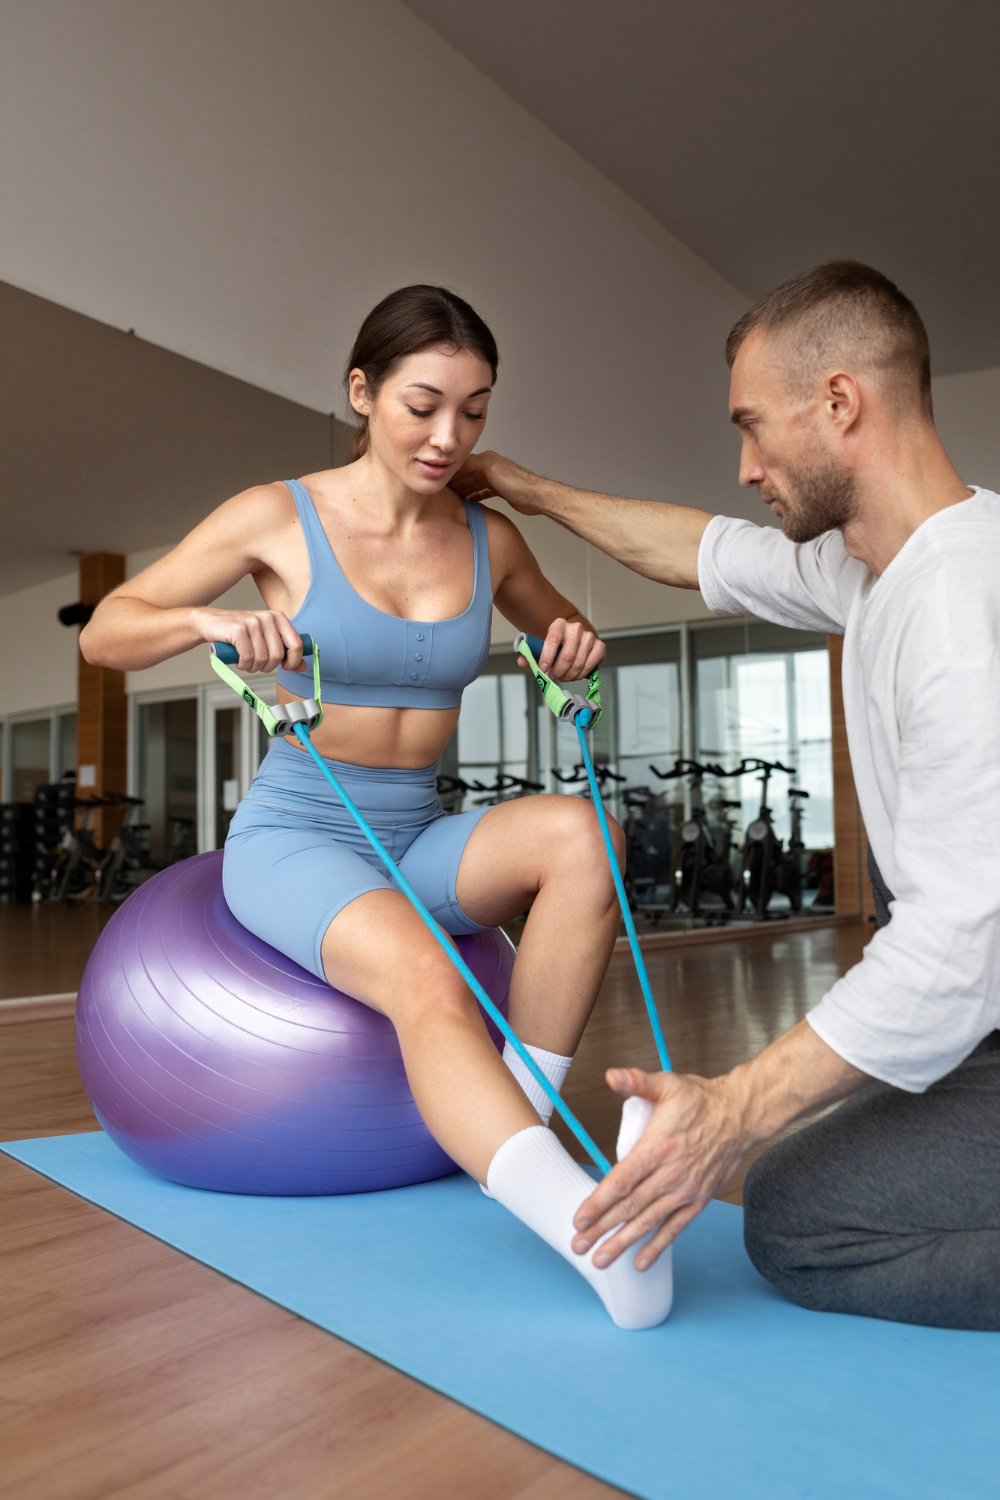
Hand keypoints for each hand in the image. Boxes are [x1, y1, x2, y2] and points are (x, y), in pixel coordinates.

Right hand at [189, 607, 304, 674]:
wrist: (210, 623)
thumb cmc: (240, 633)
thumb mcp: (265, 639)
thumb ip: (285, 651)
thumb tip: (303, 667)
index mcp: (278, 618)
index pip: (296, 644)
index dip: (293, 661)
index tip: (285, 667)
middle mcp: (267, 617)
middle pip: (278, 655)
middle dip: (268, 667)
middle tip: (258, 665)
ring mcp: (252, 622)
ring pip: (262, 658)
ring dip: (253, 667)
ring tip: (246, 662)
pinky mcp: (238, 629)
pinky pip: (248, 657)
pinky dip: (243, 665)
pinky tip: (239, 661)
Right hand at [451, 450, 540, 514]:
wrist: (534, 496)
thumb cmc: (516, 483)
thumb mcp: (490, 469)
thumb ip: (473, 464)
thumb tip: (457, 463)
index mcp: (485, 459)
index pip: (461, 465)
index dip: (450, 473)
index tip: (439, 481)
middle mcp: (488, 467)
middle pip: (466, 475)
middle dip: (454, 483)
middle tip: (442, 492)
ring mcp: (493, 478)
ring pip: (472, 484)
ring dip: (462, 491)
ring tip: (451, 499)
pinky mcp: (498, 490)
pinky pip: (481, 492)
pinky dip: (473, 496)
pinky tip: (467, 502)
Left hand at [518, 617, 604, 680]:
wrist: (573, 640)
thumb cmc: (557, 645)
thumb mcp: (542, 648)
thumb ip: (531, 655)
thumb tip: (522, 661)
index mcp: (559, 625)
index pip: (552, 640)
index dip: (547, 657)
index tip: (543, 669)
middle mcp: (576, 628)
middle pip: (568, 655)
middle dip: (559, 671)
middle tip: (553, 676)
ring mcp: (589, 636)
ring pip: (579, 663)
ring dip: (569, 675)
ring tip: (563, 677)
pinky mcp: (600, 646)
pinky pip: (591, 665)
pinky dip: (582, 674)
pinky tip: (575, 675)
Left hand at [571, 1065, 750, 1270]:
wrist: (740, 1115)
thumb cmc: (700, 1099)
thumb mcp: (667, 1083)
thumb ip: (636, 1081)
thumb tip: (610, 1075)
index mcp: (658, 1147)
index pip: (622, 1180)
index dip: (598, 1202)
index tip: (579, 1218)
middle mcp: (672, 1174)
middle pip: (631, 1207)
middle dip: (602, 1230)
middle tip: (578, 1246)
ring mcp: (686, 1190)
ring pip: (649, 1222)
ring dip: (623, 1243)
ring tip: (600, 1260)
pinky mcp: (699, 1199)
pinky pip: (676, 1228)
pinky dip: (657, 1246)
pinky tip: (639, 1262)